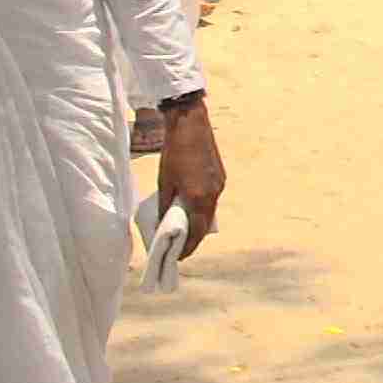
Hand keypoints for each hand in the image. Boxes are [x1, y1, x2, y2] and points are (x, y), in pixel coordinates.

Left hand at [155, 100, 225, 257]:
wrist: (191, 124)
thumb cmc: (174, 153)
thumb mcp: (165, 183)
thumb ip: (164, 206)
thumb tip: (162, 224)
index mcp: (199, 198)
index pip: (197, 232)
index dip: (188, 248)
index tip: (178, 257)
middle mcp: (214, 193)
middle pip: (206, 224)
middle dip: (194, 237)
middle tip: (179, 246)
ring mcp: (220, 184)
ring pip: (210, 211)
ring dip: (199, 221)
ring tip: (183, 227)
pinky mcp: (220, 175)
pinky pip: (212, 198)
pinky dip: (202, 207)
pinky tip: (191, 206)